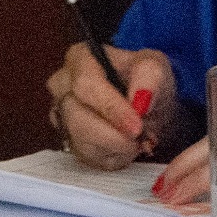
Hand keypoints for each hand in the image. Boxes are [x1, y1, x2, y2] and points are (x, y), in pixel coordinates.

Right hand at [45, 44, 175, 169]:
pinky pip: (87, 158)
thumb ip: (150, 77)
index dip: (111, 109)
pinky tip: (126, 145)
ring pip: (81, 142)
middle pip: (77, 118)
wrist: (145, 101)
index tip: (136, 127)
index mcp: (80, 58)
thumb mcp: (156, 66)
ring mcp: (61, 114)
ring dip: (116, 147)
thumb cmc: (145, 79)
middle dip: (114, 135)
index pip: (86, 85)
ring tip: (137, 139)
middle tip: (141, 139)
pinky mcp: (68, 140)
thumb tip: (141, 100)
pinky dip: (113, 157)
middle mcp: (62, 85)